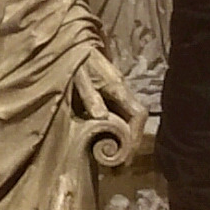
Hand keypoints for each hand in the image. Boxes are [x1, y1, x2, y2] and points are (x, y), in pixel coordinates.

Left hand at [73, 52, 147, 167]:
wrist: (71, 42)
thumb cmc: (75, 58)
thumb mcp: (78, 76)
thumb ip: (89, 94)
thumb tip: (100, 117)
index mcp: (117, 86)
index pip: (138, 114)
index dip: (136, 137)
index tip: (126, 156)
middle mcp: (121, 90)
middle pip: (135, 120)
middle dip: (130, 145)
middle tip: (118, 167)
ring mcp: (116, 92)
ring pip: (127, 119)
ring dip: (123, 140)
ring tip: (111, 161)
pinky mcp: (108, 94)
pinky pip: (118, 115)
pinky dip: (114, 131)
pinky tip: (103, 143)